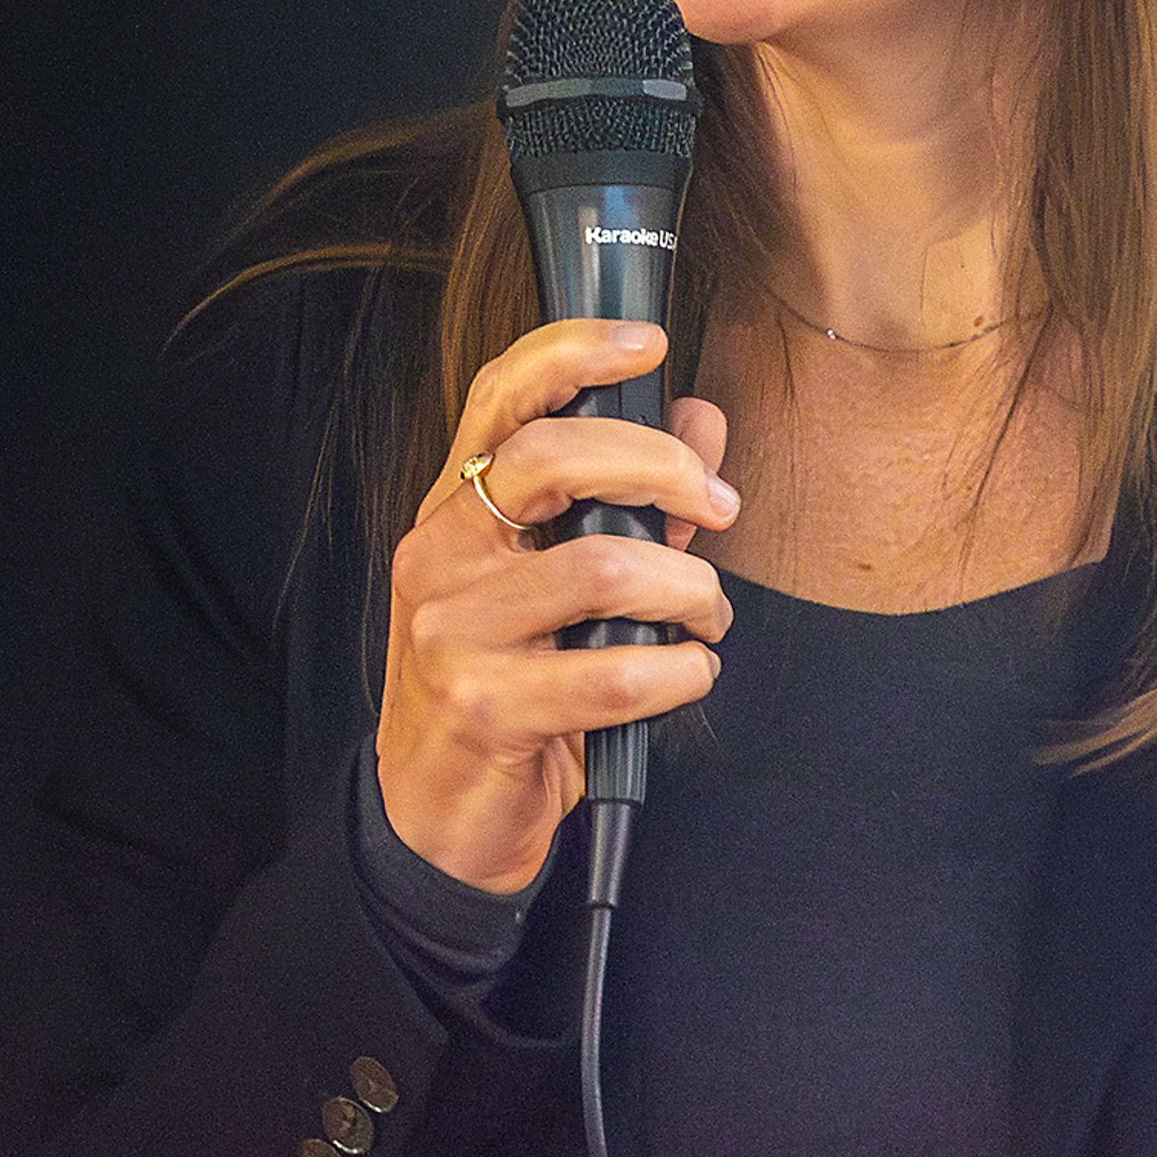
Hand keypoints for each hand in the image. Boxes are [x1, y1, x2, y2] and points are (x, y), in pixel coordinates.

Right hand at [374, 319, 735, 893]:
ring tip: (704, 617)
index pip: (499, 397)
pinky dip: (679, 671)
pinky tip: (688, 674)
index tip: (649, 342)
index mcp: (457, 509)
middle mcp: (440, 553)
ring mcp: (451, 630)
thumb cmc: (508, 684)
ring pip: (603, 568)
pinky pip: (614, 672)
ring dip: (690, 590)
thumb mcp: (557, 586)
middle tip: (717, 508)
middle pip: (554, 459)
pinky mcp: (483, 706)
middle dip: (664, 470)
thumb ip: (631, 502)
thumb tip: (701, 423)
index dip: (572, 352)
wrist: (440, 814)